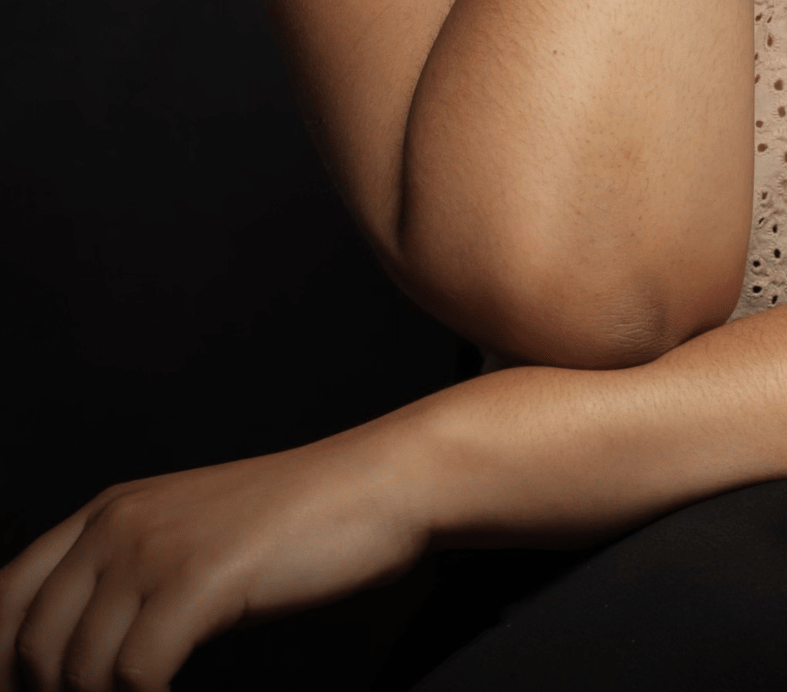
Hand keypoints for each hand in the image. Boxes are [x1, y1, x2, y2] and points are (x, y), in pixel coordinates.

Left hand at [0, 426, 423, 691]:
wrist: (378, 484)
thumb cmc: (295, 526)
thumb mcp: (191, 543)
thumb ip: (128, 588)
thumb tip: (73, 666)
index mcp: (108, 512)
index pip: (6, 601)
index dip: (7, 665)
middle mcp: (117, 523)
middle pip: (29, 648)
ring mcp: (156, 548)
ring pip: (77, 670)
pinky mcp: (198, 579)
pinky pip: (136, 677)